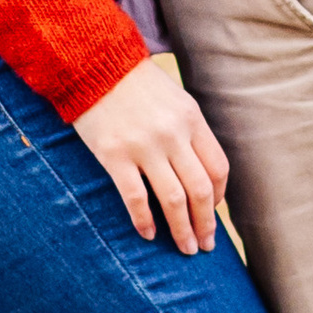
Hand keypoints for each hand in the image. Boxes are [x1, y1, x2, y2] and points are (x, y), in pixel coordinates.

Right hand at [74, 61, 229, 254]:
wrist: (93, 64)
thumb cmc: (135, 83)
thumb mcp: (175, 99)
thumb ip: (189, 131)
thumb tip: (200, 172)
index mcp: (191, 119)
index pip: (217, 168)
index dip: (219, 197)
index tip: (213, 212)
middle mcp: (173, 134)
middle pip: (200, 190)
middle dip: (205, 223)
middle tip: (206, 246)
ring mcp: (144, 146)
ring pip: (173, 199)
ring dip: (182, 229)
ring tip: (185, 248)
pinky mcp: (114, 155)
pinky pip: (135, 197)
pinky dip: (144, 220)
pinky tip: (148, 234)